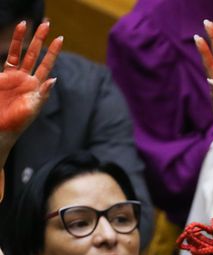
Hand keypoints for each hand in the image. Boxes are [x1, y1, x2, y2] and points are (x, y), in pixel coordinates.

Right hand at [0, 21, 61, 160]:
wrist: (0, 126)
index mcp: (38, 87)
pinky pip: (8, 58)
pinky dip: (12, 47)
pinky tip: (16, 36)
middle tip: (46, 24)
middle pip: (35, 55)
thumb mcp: (32, 108)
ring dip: (24, 39)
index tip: (59, 38)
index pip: (48, 65)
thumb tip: (53, 78)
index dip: (53, 52)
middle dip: (40, 39)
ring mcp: (14, 77)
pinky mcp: (2, 77)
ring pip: (20, 53)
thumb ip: (42, 93)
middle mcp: (27, 79)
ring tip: (26, 23)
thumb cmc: (18, 121)